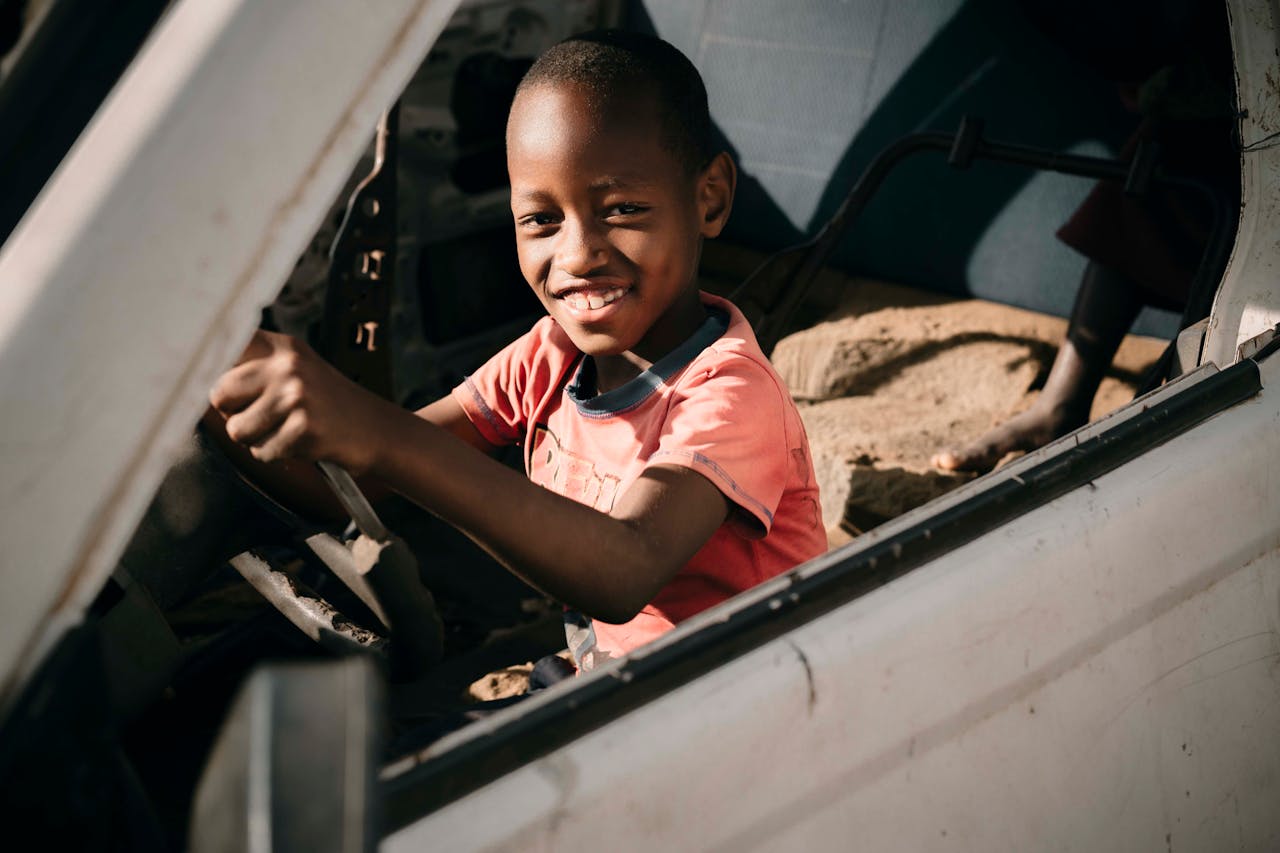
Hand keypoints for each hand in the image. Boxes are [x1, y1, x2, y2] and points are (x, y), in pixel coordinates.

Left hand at [209, 329, 383, 473]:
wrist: (378, 430)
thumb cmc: (330, 405)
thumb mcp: (298, 371)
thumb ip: (254, 368)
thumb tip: (194, 379)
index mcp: (283, 348)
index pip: (224, 344)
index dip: (203, 362)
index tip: (194, 371)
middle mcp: (288, 366)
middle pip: (218, 393)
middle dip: (234, 413)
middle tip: (264, 417)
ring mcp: (297, 396)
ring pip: (237, 429)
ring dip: (255, 440)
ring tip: (286, 431)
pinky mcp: (303, 429)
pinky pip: (262, 452)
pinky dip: (277, 455)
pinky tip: (302, 443)